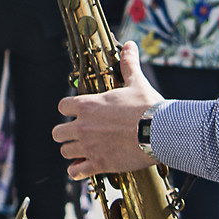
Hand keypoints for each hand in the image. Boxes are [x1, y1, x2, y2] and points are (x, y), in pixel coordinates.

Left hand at [55, 40, 162, 178]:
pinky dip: (78, 170)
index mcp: (87, 105)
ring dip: (73, 151)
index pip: (62, 106)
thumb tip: (130, 46)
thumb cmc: (148, 106)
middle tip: (80, 133)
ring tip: (84, 150)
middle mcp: (82, 126)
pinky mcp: (99, 164)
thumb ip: (128, 64)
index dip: (69, 109)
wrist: (160, 132)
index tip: (78, 112)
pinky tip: (85, 167)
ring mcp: (89, 147)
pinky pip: (76, 172)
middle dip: (67, 133)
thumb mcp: (136, 82)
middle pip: (57, 132)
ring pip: (65, 151)